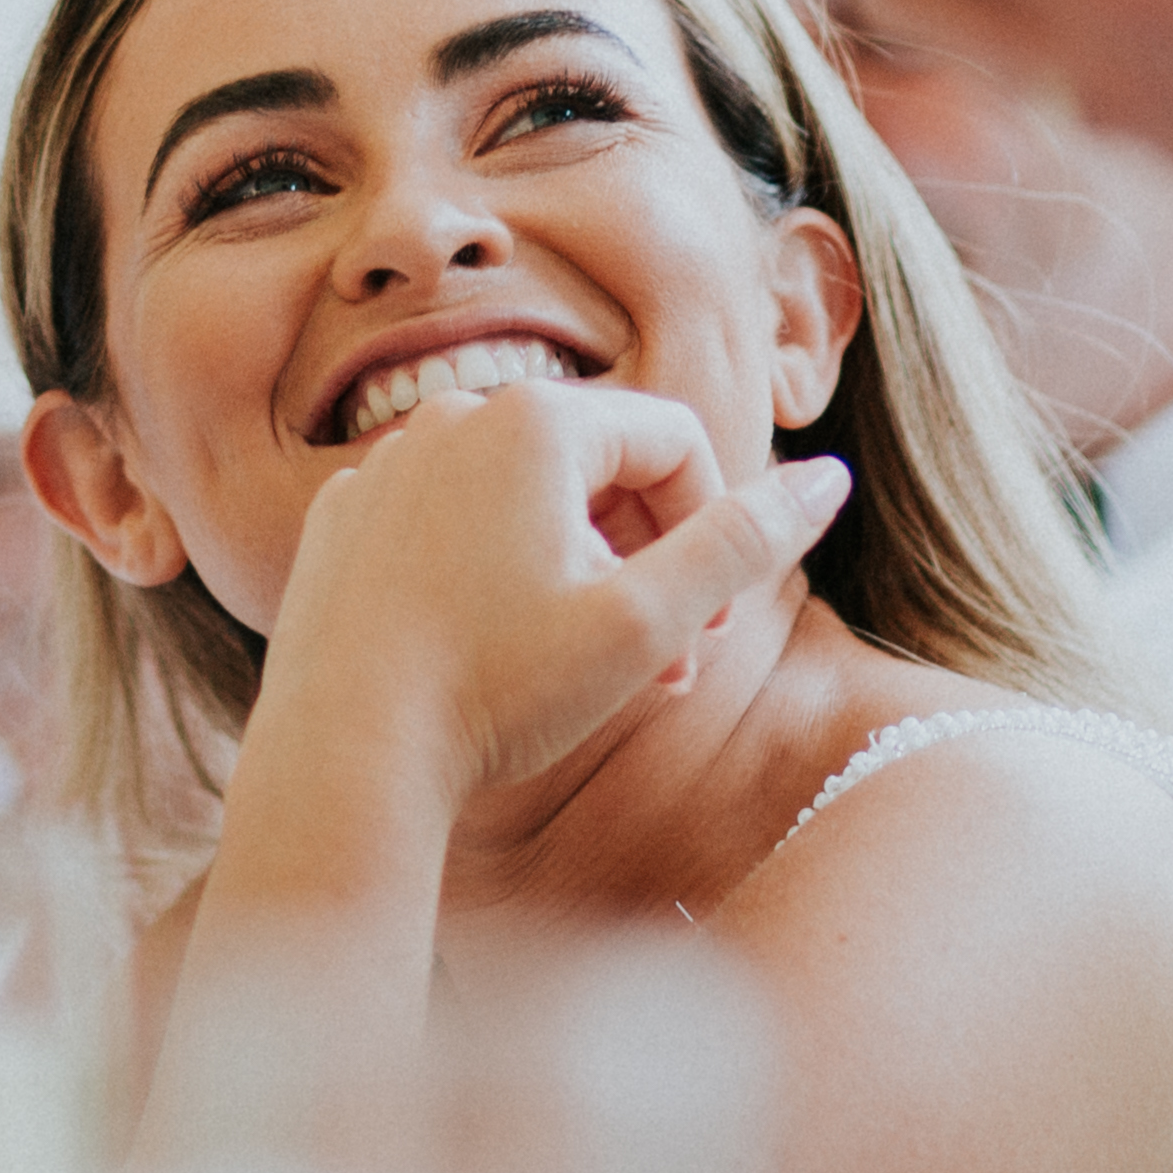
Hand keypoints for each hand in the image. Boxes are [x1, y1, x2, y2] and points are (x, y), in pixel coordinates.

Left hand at [254, 378, 854, 823]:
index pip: (676, 440)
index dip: (714, 530)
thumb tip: (831, 477)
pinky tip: (490, 656)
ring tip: (582, 669)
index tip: (712, 627)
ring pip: (520, 497)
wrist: (341, 757)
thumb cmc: (498, 689)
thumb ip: (744, 543)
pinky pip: (446, 524)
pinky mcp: (342, 518)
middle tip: (664, 664)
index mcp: (536, 420)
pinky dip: (488, 574)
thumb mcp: (646, 622)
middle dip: (646, 558)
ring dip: (574, 570)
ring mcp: (386, 464)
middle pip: (598, 466)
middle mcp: (454, 415)